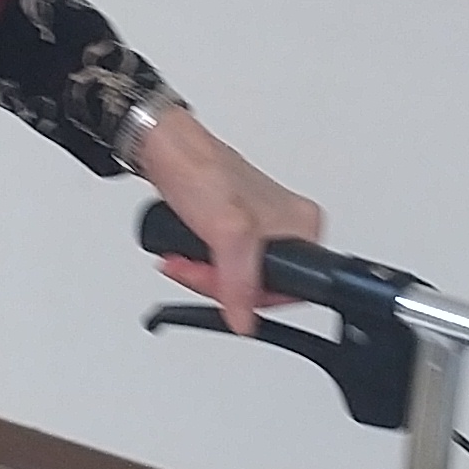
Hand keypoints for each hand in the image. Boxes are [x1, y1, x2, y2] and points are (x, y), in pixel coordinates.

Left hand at [134, 106, 325, 333]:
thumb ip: (240, 282)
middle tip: (197, 271)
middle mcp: (287, 225)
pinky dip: (202, 264)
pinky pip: (224, 261)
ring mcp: (260, 225)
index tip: (227, 291)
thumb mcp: (227, 233)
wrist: (164, 147)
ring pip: (238, 275)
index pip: (292, 288)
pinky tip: (185, 254)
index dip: (255, 298)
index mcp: (303, 225)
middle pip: (261, 284)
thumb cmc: (199, 171)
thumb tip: (244, 320)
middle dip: (221, 284)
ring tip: (185, 261)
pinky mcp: (234, 225)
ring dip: (206, 275)